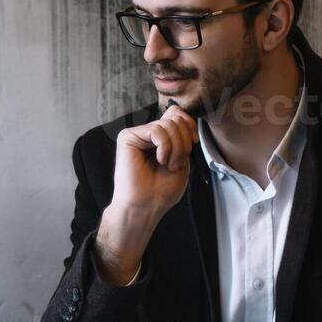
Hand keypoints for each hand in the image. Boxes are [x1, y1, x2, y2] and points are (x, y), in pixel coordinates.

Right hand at [95, 104, 197, 283]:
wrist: (146, 206)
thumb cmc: (162, 190)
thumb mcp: (182, 159)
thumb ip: (183, 137)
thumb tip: (184, 116)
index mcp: (160, 138)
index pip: (178, 114)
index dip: (190, 126)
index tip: (194, 143)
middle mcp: (147, 133)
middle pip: (176, 118)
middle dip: (184, 142)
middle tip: (177, 163)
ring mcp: (137, 134)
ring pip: (169, 124)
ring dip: (176, 148)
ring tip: (168, 165)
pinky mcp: (128, 136)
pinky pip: (156, 130)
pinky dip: (165, 147)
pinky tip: (160, 160)